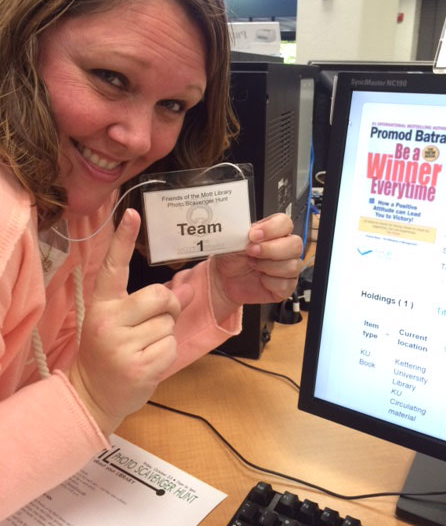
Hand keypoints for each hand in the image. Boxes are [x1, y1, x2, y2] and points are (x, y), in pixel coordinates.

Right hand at [68, 209, 192, 434]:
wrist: (92, 395)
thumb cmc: (111, 351)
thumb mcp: (121, 322)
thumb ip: (151, 303)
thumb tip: (189, 287)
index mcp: (102, 304)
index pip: (114, 266)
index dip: (124, 238)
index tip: (133, 214)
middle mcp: (108, 320)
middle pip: (160, 295)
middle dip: (169, 306)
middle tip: (157, 321)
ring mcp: (122, 345)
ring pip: (169, 322)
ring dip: (166, 333)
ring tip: (144, 347)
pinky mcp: (139, 366)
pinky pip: (172, 345)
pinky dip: (167, 353)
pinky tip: (148, 362)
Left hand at [210, 213, 302, 308]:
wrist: (222, 283)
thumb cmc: (229, 260)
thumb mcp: (231, 242)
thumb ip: (240, 232)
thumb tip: (246, 230)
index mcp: (272, 233)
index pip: (285, 223)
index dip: (272, 228)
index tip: (254, 235)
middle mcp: (283, 249)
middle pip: (295, 244)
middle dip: (271, 249)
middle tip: (251, 251)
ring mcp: (287, 268)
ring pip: (293, 266)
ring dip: (269, 266)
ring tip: (252, 265)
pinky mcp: (285, 287)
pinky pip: (286, 284)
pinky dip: (270, 283)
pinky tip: (260, 280)